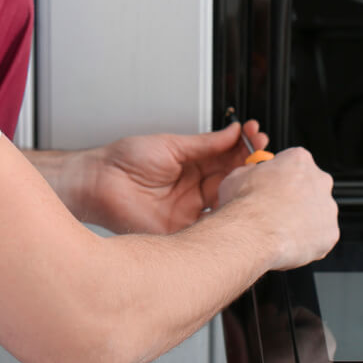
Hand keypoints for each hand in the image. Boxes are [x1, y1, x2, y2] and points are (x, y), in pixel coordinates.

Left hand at [86, 120, 269, 234]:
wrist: (99, 182)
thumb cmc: (124, 161)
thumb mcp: (171, 146)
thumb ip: (204, 143)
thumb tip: (232, 133)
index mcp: (192, 166)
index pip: (227, 158)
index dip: (244, 149)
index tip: (257, 137)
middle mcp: (195, 189)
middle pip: (232, 179)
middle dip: (251, 166)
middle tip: (263, 152)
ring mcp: (190, 210)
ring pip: (226, 202)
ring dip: (244, 189)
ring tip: (256, 174)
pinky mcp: (182, 229)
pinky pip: (209, 227)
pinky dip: (226, 218)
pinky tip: (238, 204)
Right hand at [216, 147, 338, 269]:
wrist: (252, 234)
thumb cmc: (245, 206)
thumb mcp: (237, 175)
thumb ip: (252, 172)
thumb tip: (250, 175)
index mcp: (299, 160)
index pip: (295, 163)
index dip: (281, 176)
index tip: (273, 185)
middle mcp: (320, 180)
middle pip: (310, 187)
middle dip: (296, 198)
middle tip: (276, 210)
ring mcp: (328, 208)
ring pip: (316, 213)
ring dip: (302, 220)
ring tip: (279, 229)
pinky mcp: (330, 233)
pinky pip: (320, 236)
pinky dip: (307, 240)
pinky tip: (288, 242)